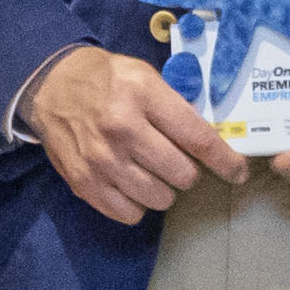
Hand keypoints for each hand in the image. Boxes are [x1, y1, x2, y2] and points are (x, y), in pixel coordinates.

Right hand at [20, 43, 240, 226]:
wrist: (51, 85)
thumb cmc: (106, 80)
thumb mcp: (145, 77)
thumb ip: (176, 107)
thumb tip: (214, 140)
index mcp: (143, 96)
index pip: (198, 138)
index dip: (225, 161)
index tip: (238, 172)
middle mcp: (123, 129)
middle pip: (182, 174)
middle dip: (188, 172)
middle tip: (177, 161)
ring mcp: (102, 160)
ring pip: (159, 199)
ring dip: (165, 190)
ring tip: (153, 172)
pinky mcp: (84, 183)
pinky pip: (130, 213)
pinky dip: (138, 204)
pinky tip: (133, 185)